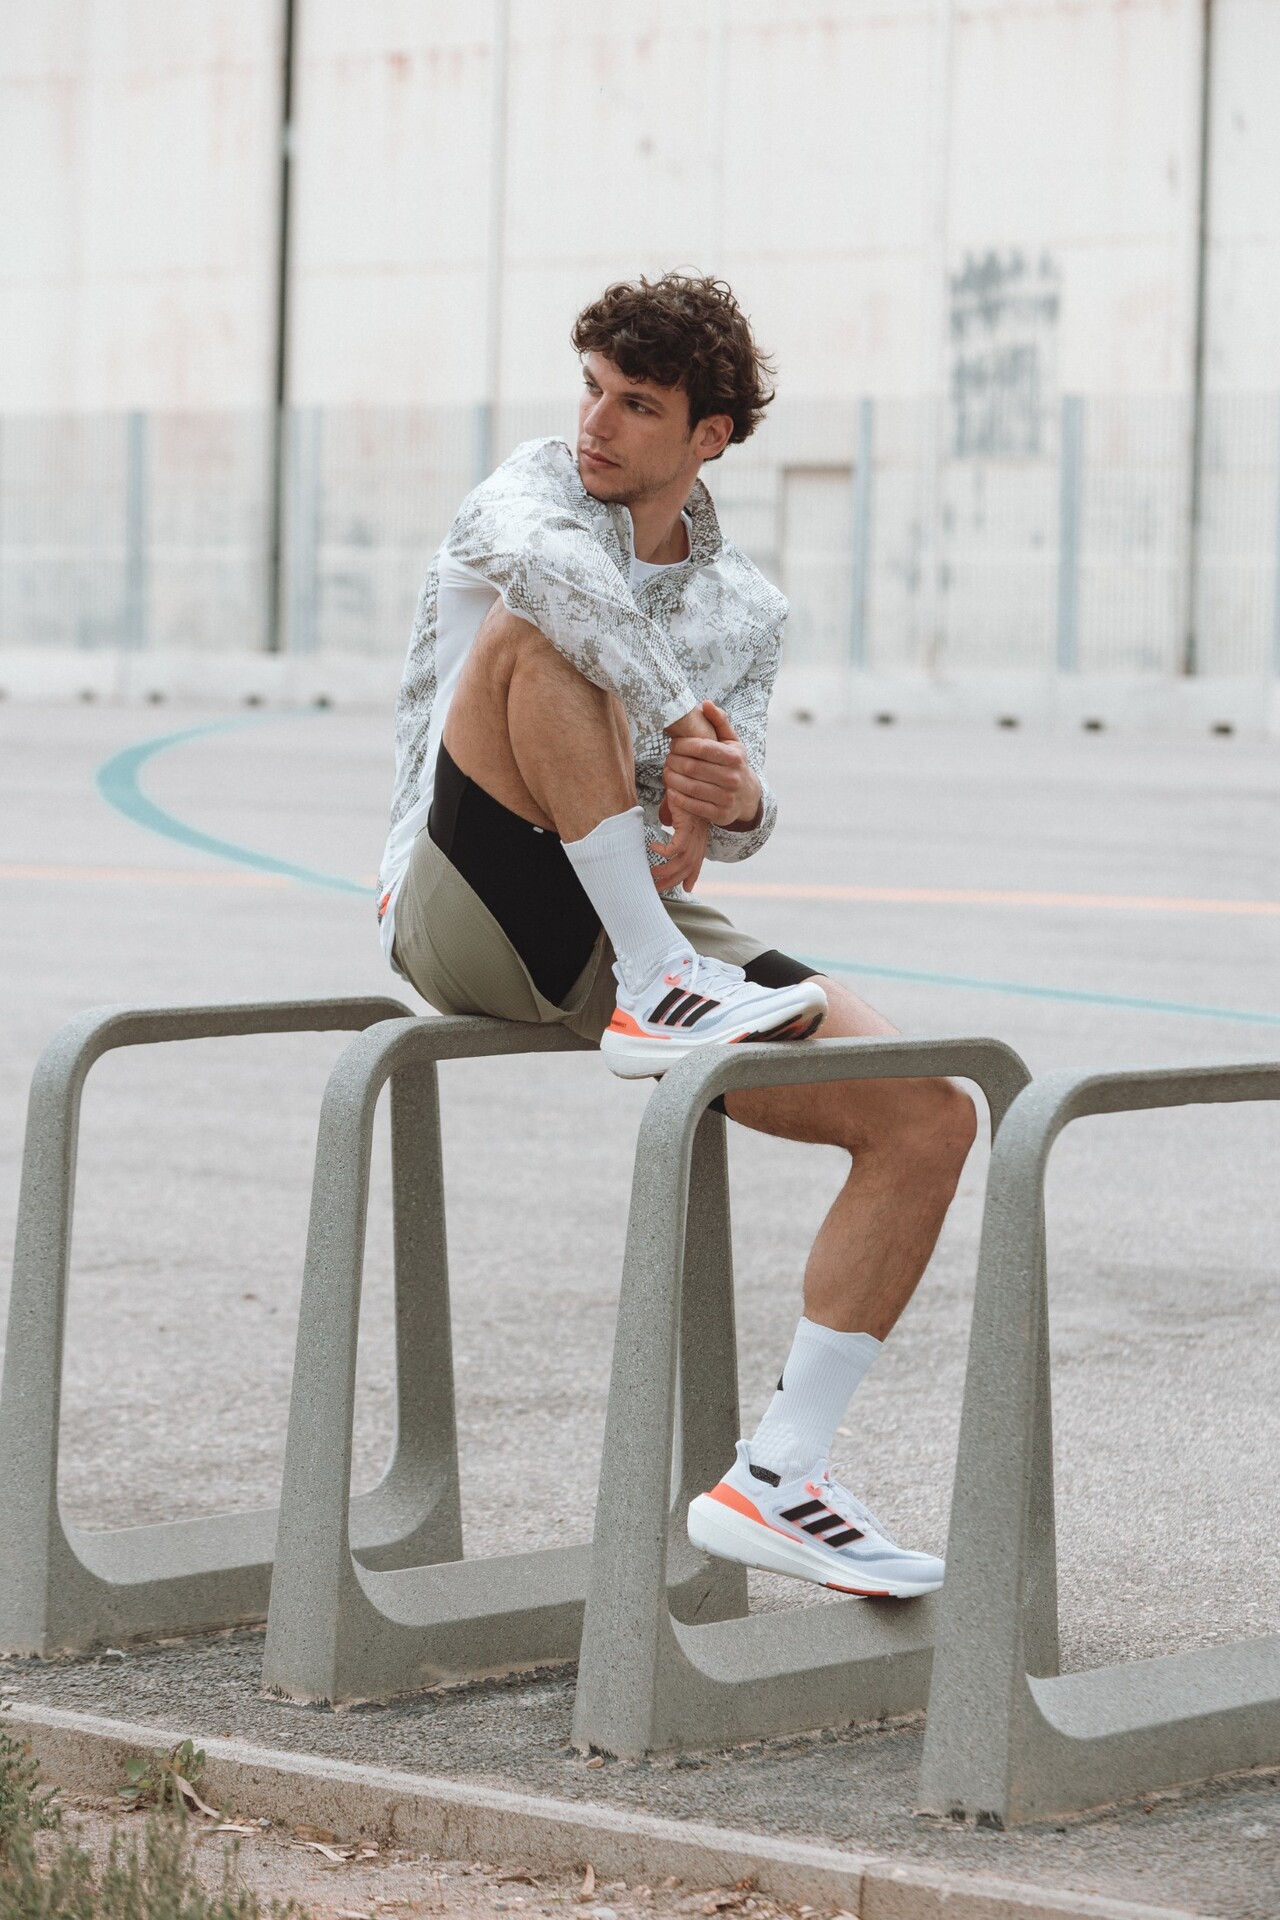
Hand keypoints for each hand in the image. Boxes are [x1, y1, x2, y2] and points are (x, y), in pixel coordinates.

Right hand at [651, 793, 708, 893]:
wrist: (688, 771)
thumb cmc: (681, 787)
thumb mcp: (679, 806)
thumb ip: (674, 817)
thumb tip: (665, 822)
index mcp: (700, 833)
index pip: (698, 860)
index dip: (693, 875)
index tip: (686, 888)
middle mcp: (699, 835)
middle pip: (689, 865)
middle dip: (674, 880)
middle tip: (658, 888)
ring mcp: (695, 830)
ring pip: (683, 860)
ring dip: (667, 870)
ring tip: (653, 872)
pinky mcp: (687, 824)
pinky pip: (677, 846)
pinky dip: (666, 851)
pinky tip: (654, 847)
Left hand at [663, 701, 761, 829]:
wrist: (747, 797)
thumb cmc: (734, 764)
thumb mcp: (732, 742)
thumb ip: (719, 722)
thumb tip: (705, 703)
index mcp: (734, 757)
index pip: (701, 748)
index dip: (682, 745)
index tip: (674, 744)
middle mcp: (733, 778)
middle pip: (692, 767)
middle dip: (674, 761)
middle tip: (668, 758)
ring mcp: (727, 798)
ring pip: (689, 786)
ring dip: (672, 779)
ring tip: (667, 772)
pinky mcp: (720, 815)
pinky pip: (692, 805)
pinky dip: (677, 798)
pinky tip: (672, 790)